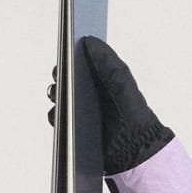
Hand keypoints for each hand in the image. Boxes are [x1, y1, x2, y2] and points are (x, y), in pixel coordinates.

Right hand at [45, 37, 172, 175]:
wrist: (135, 151)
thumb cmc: (134, 118)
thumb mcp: (123, 85)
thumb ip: (109, 64)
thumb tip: (89, 41)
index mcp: (103, 83)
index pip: (81, 64)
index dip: (71, 58)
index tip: (66, 51)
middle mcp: (91, 96)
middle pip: (67, 80)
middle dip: (61, 76)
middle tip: (60, 75)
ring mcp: (82, 113)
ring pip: (60, 99)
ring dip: (56, 95)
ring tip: (59, 94)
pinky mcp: (76, 130)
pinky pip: (59, 120)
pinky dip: (56, 116)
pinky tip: (61, 115)